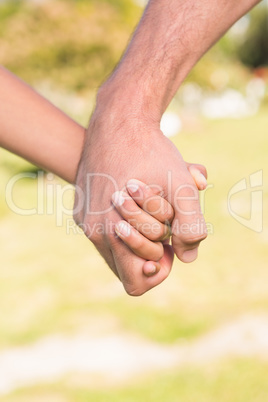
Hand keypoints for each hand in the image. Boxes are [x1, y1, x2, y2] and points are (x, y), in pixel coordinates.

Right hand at [74, 94, 206, 295]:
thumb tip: (187, 258)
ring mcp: (85, 220)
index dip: (159, 269)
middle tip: (162, 226)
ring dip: (137, 238)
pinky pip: (105, 232)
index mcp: (112, 233)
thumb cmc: (151, 153)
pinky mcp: (81, 208)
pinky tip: (133, 202)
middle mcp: (93, 231)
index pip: (136, 283)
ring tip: (149, 211)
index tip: (169, 244)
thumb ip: (191, 227)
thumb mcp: (181, 188)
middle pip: (126, 268)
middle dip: (149, 252)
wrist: (118, 120)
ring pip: (115, 250)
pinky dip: (122, 225)